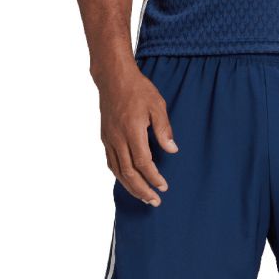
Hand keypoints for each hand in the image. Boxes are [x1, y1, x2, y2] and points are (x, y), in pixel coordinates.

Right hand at [99, 68, 177, 206]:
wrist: (113, 77)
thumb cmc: (138, 89)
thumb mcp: (157, 105)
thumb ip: (164, 130)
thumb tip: (172, 150)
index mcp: (132, 130)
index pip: (143, 162)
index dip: (153, 178)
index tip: (163, 187)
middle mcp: (118, 138)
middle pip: (128, 173)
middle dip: (142, 190)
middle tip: (155, 201)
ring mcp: (109, 139)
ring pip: (118, 171)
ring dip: (131, 188)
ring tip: (144, 198)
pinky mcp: (105, 138)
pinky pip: (111, 163)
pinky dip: (120, 177)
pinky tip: (129, 183)